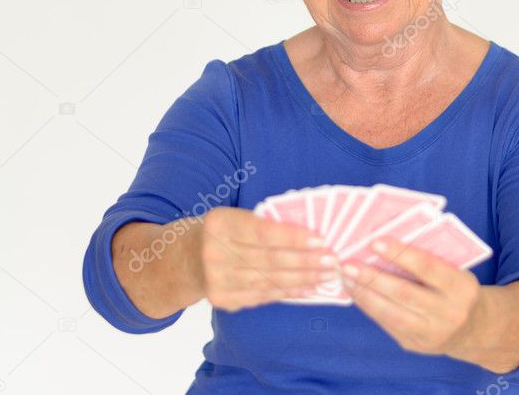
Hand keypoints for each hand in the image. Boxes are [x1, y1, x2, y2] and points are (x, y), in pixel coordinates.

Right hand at [197, 207, 338, 311]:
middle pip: (268, 259)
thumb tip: (311, 236)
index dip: (293, 237)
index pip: (263, 232)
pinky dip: (288, 292)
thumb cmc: (224, 233)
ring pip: (268, 280)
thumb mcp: (236, 218)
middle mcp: (214, 252)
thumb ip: (265, 224)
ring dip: (302, 279)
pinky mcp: (222, 299)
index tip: (321, 239)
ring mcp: (216, 279)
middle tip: (332, 261)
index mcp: (220, 224)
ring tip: (326, 275)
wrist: (187, 259)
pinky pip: (263, 296)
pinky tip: (308, 288)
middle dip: (305, 261)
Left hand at [341, 238, 485, 356]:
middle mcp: (449, 313)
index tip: (374, 241)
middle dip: (372, 277)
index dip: (400, 254)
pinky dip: (368, 307)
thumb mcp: (455, 271)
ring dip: (364, 294)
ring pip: (391, 313)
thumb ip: (428, 260)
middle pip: (404, 292)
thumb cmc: (456, 289)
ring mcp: (432, 333)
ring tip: (345, 277)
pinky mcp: (415, 344)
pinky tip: (355, 293)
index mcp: (462, 287)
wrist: (473, 328)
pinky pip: (387, 324)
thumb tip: (383, 245)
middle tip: (348, 263)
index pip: (427, 267)